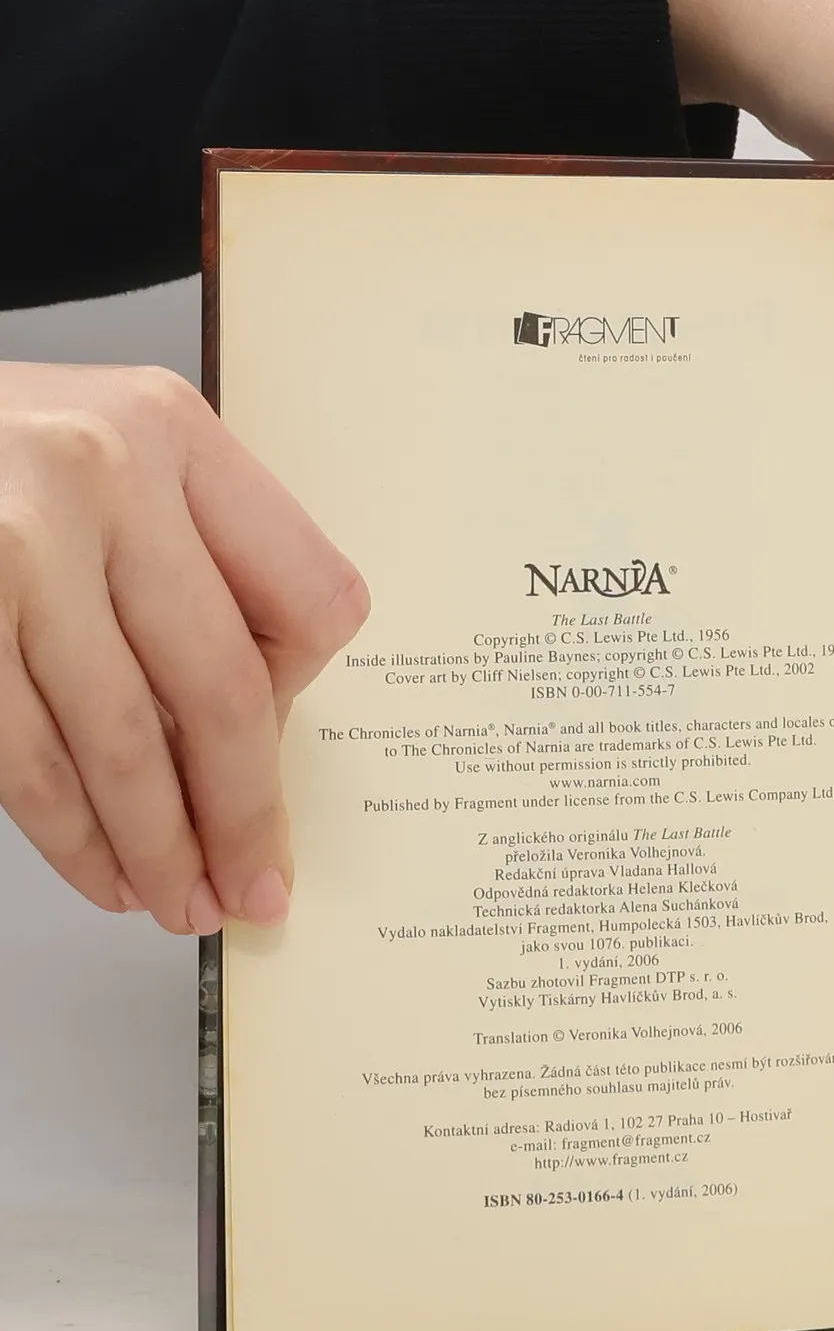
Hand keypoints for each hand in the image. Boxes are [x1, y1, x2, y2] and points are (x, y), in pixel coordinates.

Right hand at [0, 364, 368, 932]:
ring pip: (122, 739)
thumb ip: (188, 566)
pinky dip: (71, 833)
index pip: (307, 596)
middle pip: (221, 688)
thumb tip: (250, 743)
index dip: (302, 695)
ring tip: (179, 900)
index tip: (283, 755)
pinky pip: (26, 756)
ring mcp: (12, 545)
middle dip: (242, 814)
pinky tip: (100, 869)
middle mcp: (99, 472)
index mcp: (171, 430)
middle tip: (254, 885)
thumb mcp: (105, 463)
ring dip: (157, 845)